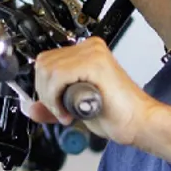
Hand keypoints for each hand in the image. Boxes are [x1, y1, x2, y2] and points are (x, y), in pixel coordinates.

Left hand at [27, 37, 157, 145]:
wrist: (139, 123)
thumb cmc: (116, 114)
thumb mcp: (73, 107)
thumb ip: (52, 105)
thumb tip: (31, 108)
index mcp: (85, 52)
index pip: (46, 61)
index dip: (43, 87)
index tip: (53, 106)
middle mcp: (89, 47)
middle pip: (43, 63)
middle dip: (45, 93)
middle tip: (60, 111)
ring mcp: (93, 53)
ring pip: (48, 70)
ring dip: (51, 98)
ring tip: (67, 112)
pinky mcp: (95, 63)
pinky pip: (59, 76)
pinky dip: (57, 98)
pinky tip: (70, 111)